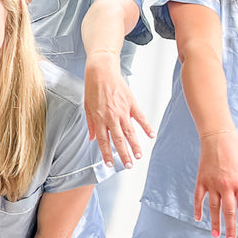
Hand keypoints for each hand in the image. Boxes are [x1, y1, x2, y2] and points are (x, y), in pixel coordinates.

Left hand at [83, 51, 153, 167]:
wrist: (101, 71)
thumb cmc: (93, 88)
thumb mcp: (87, 107)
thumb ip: (90, 124)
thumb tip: (92, 139)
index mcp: (99, 119)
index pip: (103, 141)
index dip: (107, 154)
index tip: (110, 164)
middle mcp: (111, 117)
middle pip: (118, 140)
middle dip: (123, 154)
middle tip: (129, 166)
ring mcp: (122, 111)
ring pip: (130, 132)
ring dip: (135, 145)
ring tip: (139, 156)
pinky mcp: (131, 103)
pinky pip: (140, 118)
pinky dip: (146, 127)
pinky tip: (150, 135)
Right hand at [193, 131, 237, 237]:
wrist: (218, 139)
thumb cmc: (237, 154)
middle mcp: (227, 186)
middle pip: (229, 211)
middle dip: (231, 228)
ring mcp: (212, 184)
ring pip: (214, 208)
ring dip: (215, 223)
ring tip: (216, 235)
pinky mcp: (202, 181)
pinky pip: (199, 198)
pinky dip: (198, 209)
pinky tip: (199, 218)